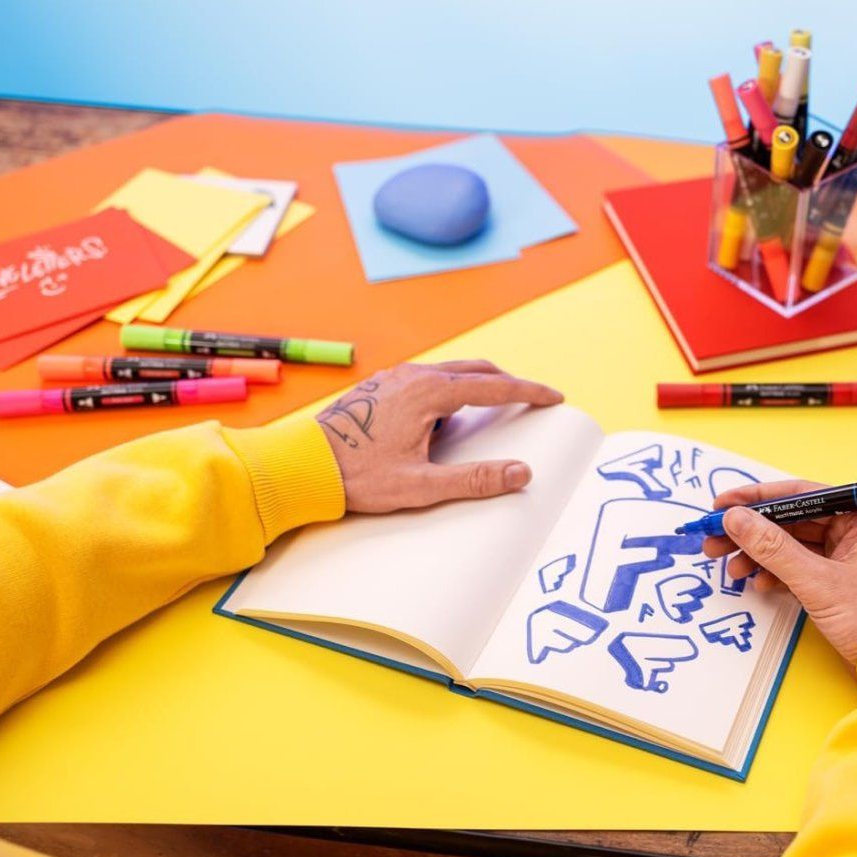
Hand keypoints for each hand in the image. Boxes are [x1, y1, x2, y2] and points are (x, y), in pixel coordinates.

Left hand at [317, 360, 562, 512]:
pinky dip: (448, 392)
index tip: (553, 397)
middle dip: (507, 384)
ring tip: (489, 413)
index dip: (528, 392)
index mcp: (428, 392)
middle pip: (474, 370)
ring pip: (449, 373)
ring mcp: (393, 378)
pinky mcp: (379, 389)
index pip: (494, 386)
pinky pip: (425, 380)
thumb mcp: (421, 485)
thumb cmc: (357, 476)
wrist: (302, 466)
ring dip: (476, 388)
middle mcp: (412, 376)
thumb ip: (474, 480)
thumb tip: (520, 473)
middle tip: (530, 401)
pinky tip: (443, 420)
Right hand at [702, 479, 856, 665]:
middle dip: (751, 533)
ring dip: (761, 556)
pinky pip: (804, 567)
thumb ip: (771, 547)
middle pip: (792, 520)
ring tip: (733, 570)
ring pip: (794, 545)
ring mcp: (853, 556)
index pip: (799, 495)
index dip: (755, 499)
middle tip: (714, 542)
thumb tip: (734, 518)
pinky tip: (761, 584)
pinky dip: (779, 574)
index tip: (720, 507)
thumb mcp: (818, 581)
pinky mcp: (846, 582)